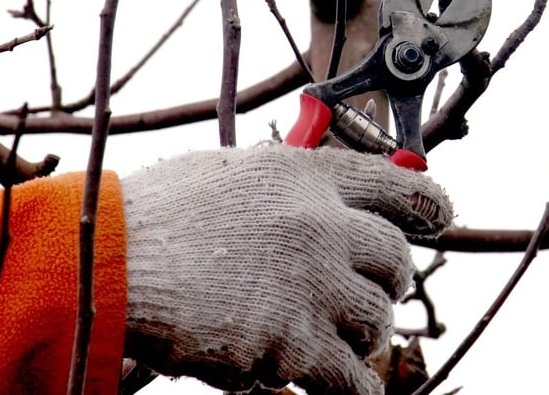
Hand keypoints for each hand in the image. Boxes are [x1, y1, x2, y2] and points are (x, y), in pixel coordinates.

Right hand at [120, 143, 451, 393]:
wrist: (111, 263)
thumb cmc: (158, 215)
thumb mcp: (229, 175)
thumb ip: (286, 185)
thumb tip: (323, 199)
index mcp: (304, 176)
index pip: (397, 185)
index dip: (428, 205)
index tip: (436, 219)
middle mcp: (319, 224)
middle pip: (397, 259)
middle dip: (386, 279)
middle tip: (364, 291)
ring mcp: (311, 284)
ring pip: (377, 318)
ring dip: (360, 330)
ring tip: (328, 333)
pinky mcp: (294, 344)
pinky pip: (354, 378)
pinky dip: (352, 385)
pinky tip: (340, 383)